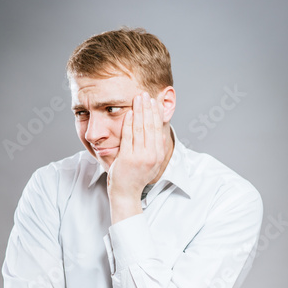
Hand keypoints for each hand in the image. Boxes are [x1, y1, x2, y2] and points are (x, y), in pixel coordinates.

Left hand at [108, 92, 165, 223]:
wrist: (126, 193)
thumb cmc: (136, 177)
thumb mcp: (152, 164)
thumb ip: (156, 150)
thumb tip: (162, 136)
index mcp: (158, 155)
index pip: (158, 129)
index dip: (156, 114)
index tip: (154, 102)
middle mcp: (151, 155)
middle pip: (150, 126)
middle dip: (147, 108)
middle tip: (145, 94)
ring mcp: (140, 157)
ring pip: (140, 129)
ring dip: (139, 111)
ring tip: (137, 99)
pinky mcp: (128, 158)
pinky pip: (128, 136)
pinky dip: (128, 123)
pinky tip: (128, 113)